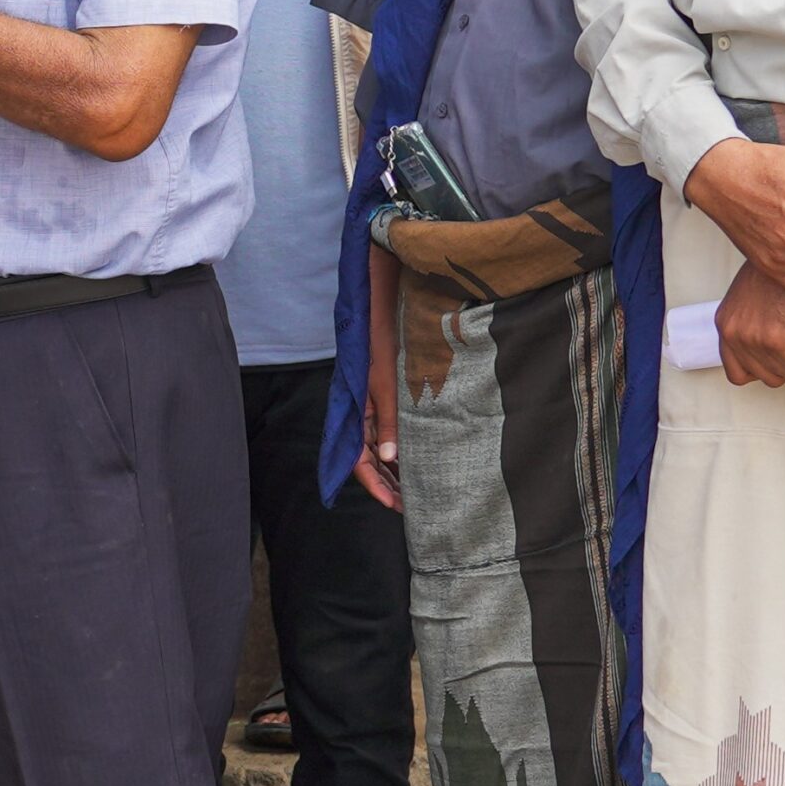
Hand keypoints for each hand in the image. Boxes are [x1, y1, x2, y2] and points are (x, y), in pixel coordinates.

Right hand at [353, 241, 403, 512]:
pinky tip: (427, 449)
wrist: (390, 280)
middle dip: (390, 480)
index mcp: (359, 400)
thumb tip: (388, 456)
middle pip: (369, 452)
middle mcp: (367, 400)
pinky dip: (408, 440)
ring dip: (400, 464)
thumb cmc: (389, 324)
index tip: (396, 505)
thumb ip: (386, 414)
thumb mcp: (387, 373)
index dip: (374, 482)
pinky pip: (396, 421)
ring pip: (383, 440)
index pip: (357, 454)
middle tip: (416, 504)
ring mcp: (380, 391)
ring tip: (423, 484)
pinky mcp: (395, 379)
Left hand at [716, 259, 784, 387]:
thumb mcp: (755, 291)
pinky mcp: (777, 340)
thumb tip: (780, 329)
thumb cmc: (779, 263)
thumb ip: (758, 314)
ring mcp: (753, 340)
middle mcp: (734, 335)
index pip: (737, 370)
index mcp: (726, 324)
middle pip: (764, 375)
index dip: (766, 368)